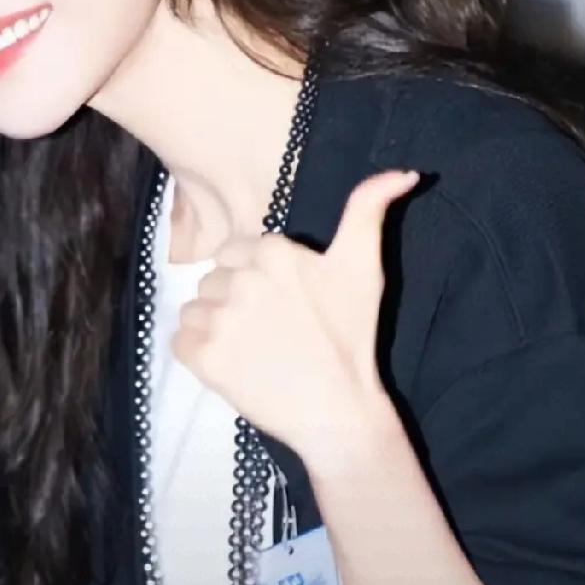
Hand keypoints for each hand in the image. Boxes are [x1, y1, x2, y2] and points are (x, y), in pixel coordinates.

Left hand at [173, 170, 418, 465]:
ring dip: (214, 327)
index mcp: (274, 252)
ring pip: (194, 309)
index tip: (281, 304)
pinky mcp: (204, 358)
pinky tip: (231, 364)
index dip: (254, 278)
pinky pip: (179, 341)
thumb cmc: (352, 338)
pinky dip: (197, 353)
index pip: (236, 252)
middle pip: (214, 280)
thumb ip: (369, 210)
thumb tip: (405, 171)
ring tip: (251, 349)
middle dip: (234, 301)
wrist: (340, 412)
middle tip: (269, 330)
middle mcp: (242, 279)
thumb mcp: (365, 267)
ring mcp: (221, 320)